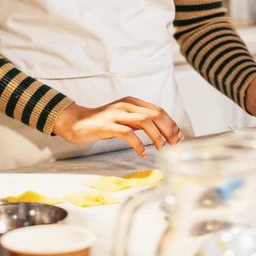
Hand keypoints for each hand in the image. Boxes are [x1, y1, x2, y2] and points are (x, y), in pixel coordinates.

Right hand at [52, 97, 181, 156]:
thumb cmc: (102, 123)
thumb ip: (141, 122)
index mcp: (132, 102)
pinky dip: (138, 144)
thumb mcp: (124, 118)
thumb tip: (163, 132)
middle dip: (168, 130)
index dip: (171, 124)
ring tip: (162, 149)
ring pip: (144, 122)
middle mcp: (126, 105)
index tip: (179, 137)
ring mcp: (116, 114)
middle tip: (175, 145)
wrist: (75, 122)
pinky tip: (142, 153)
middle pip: (155, 114)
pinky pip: (127, 133)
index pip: (158, 110)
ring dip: (157, 136)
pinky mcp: (107, 125)